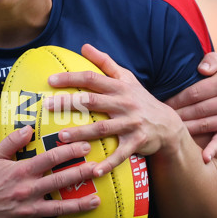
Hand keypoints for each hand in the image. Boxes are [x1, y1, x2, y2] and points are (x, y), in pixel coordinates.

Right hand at [0, 124, 101, 217]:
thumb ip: (11, 141)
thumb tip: (29, 128)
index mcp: (20, 171)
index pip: (50, 158)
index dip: (70, 151)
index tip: (86, 147)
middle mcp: (27, 192)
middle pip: (60, 182)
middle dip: (82, 174)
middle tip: (100, 169)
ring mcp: (27, 212)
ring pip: (59, 210)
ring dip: (80, 206)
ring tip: (97, 201)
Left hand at [45, 43, 183, 175]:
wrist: (168, 124)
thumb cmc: (139, 99)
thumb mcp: (126, 78)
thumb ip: (105, 63)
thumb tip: (84, 46)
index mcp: (119, 87)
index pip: (91, 79)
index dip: (71, 78)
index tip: (50, 81)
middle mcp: (125, 103)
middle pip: (93, 101)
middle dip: (69, 103)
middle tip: (48, 106)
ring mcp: (131, 123)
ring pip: (103, 129)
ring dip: (82, 134)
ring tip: (61, 137)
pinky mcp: (137, 142)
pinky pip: (121, 154)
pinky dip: (108, 163)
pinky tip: (92, 171)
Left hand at [165, 52, 216, 161]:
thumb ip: (212, 61)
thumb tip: (202, 69)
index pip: (194, 93)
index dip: (176, 100)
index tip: (162, 105)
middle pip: (198, 110)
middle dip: (177, 115)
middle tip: (160, 120)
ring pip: (205, 125)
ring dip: (186, 130)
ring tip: (169, 131)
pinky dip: (213, 150)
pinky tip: (203, 158)